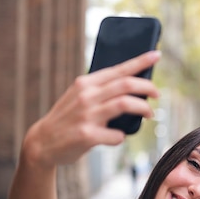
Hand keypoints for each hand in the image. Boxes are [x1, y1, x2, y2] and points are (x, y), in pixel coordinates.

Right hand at [21, 50, 160, 167]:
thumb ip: (101, 91)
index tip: (156, 55)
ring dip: (143, 109)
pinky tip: (117, 137)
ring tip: (149, 114)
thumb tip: (134, 88)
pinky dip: (122, 136)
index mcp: (86, 83)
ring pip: (126, 104)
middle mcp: (86, 96)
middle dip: (148, 87)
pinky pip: (117, 135)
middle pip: (127, 84)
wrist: (42, 143)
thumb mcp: (80, 97)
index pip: (119, 69)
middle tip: (157, 94)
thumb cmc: (69, 120)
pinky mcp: (87, 135)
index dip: (140, 61)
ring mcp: (87, 115)